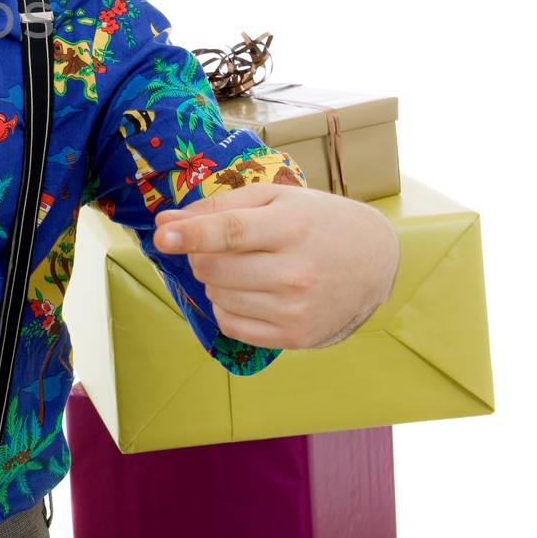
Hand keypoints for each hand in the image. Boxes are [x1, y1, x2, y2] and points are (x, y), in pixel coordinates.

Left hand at [151, 182, 399, 350]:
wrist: (375, 260)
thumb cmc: (317, 222)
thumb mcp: (274, 199)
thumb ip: (217, 208)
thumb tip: (165, 224)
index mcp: (291, 227)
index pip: (229, 232)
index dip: (190, 234)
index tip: (161, 236)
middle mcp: (295, 271)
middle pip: (213, 268)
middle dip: (201, 254)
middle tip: (221, 245)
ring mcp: (296, 309)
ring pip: (217, 296)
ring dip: (216, 280)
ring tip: (246, 266)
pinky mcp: (295, 337)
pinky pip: (231, 325)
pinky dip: (226, 307)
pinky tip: (249, 291)